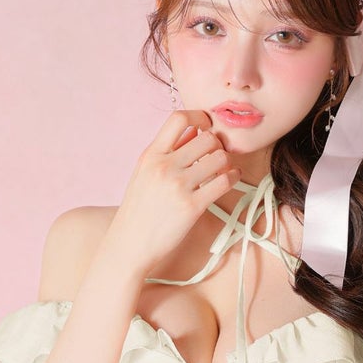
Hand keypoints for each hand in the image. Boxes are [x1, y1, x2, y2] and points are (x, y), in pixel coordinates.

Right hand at [111, 110, 239, 274]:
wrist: (129, 245)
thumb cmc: (138, 212)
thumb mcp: (143, 174)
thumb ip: (167, 153)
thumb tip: (194, 133)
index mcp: (150, 155)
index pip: (179, 118)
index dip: (199, 117)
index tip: (207, 127)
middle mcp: (164, 166)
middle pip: (207, 137)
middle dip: (218, 145)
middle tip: (218, 155)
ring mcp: (178, 186)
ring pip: (219, 157)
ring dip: (227, 162)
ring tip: (225, 169)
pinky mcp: (192, 206)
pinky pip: (224, 181)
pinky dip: (233, 177)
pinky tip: (231, 179)